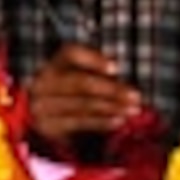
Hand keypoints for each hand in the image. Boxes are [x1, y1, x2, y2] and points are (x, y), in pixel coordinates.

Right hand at [27, 41, 141, 147]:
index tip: (115, 68)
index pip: (71, 54)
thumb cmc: (72, 96)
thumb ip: (97, 76)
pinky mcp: (48, 126)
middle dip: (111, 89)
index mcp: (55, 64)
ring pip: (82, 104)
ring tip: (133, 109)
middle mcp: (44, 82)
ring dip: (112, 107)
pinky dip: (102, 122)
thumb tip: (123, 82)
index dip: (93, 59)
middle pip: (80, 82)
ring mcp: (44, 105)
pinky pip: (80, 123)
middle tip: (135, 96)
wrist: (48, 122)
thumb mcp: (81, 79)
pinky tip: (119, 121)